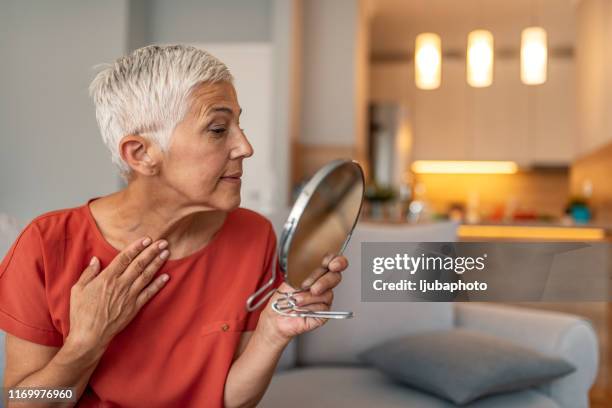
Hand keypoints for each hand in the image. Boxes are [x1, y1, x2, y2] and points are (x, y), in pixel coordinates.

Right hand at [66, 237, 170, 354]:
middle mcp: (121, 284)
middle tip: (163, 242)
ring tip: (166, 253)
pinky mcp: (135, 307)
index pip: (125, 258)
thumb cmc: (81, 313)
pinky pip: (149, 293)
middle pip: (139, 264)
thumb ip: (88, 273)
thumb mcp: (77, 290)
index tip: (146, 239)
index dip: (137, 247)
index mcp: (107, 278)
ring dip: (157, 263)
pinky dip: (158, 284)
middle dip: (152, 251)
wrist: (89, 336)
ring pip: (146, 275)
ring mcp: (129, 296)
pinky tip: (166, 276)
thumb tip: (96, 260)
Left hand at [257, 253, 348, 346]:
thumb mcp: (291, 279)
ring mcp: (325, 299)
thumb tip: (314, 267)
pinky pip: (323, 308)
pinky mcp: (324, 313)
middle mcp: (323, 285)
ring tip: (297, 300)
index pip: (334, 262)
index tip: (331, 265)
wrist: (276, 316)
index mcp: (317, 273)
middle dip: (324, 281)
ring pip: (327, 294)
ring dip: (308, 297)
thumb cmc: (283, 298)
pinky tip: (301, 309)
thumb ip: (306, 272)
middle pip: (335, 277)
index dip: (337, 261)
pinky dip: (309, 308)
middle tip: (311, 287)